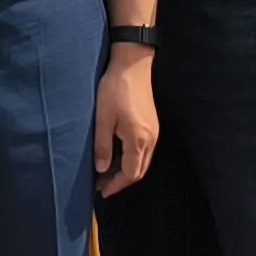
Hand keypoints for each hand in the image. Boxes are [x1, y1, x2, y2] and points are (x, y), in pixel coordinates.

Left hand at [92, 50, 158, 191]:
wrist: (133, 63)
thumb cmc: (115, 89)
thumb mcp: (103, 118)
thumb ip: (103, 146)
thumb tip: (102, 170)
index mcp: (138, 140)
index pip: (130, 174)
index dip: (116, 185)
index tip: (101, 191)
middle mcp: (150, 139)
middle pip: (139, 170)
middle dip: (122, 181)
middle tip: (102, 185)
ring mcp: (153, 131)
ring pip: (142, 160)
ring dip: (126, 170)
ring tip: (107, 172)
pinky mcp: (151, 122)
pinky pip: (143, 150)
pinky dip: (131, 158)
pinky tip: (117, 154)